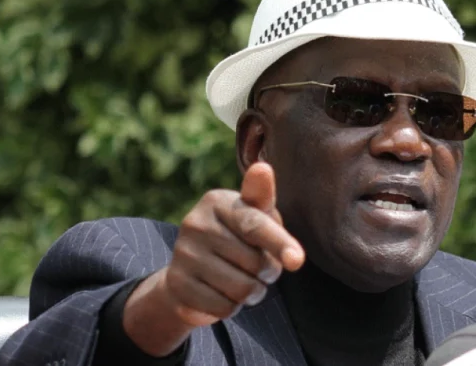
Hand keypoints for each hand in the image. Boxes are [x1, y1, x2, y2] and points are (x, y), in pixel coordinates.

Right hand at [122, 162, 304, 356]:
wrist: (192, 270)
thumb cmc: (238, 235)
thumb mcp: (254, 213)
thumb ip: (262, 196)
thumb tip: (263, 168)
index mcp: (217, 201)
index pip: (254, 225)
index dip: (279, 243)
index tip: (297, 260)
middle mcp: (195, 223)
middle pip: (254, 263)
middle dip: (268, 272)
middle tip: (260, 266)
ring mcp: (183, 254)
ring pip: (242, 289)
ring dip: (254, 292)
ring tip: (245, 280)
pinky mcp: (177, 284)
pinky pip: (224, 307)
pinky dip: (233, 306)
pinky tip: (224, 293)